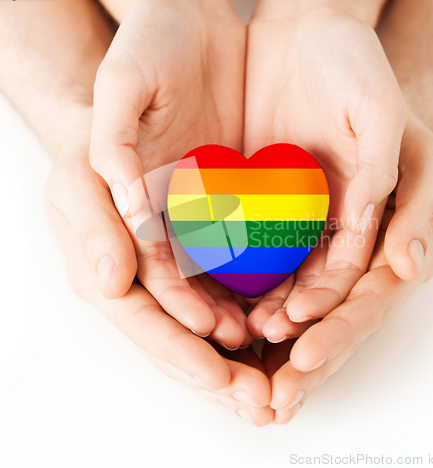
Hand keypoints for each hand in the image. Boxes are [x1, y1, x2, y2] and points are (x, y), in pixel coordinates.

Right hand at [46, 122, 273, 425]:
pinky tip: (282, 322)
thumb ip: (93, 222)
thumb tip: (112, 281)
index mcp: (108, 264)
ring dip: (242, 350)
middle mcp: (146, 273)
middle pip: (181, 332)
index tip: (218, 369)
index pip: (144, 317)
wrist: (133, 102)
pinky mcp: (209, 238)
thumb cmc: (92, 138)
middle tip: (259, 401)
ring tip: (275, 377)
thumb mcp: (78, 173)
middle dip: (217, 370)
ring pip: (211, 315)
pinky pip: (234, 280)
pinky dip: (256, 306)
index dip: (177, 346)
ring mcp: (180, 259)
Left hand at [245, 4, 406, 339]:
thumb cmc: (358, 77)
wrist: (305, 40)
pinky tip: (215, 304)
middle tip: (270, 381)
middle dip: (299, 343)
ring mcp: (299, 222)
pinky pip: (248, 251)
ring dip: (264, 320)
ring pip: (284, 286)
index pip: (365, 294)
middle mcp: (340, 232)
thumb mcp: (393, 126)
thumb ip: (402, 193)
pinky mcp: (260, 205)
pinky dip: (235, 281)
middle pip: (323, 305)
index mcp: (383, 225)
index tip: (307, 352)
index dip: (339, 327)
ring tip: (239, 343)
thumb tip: (404, 265)